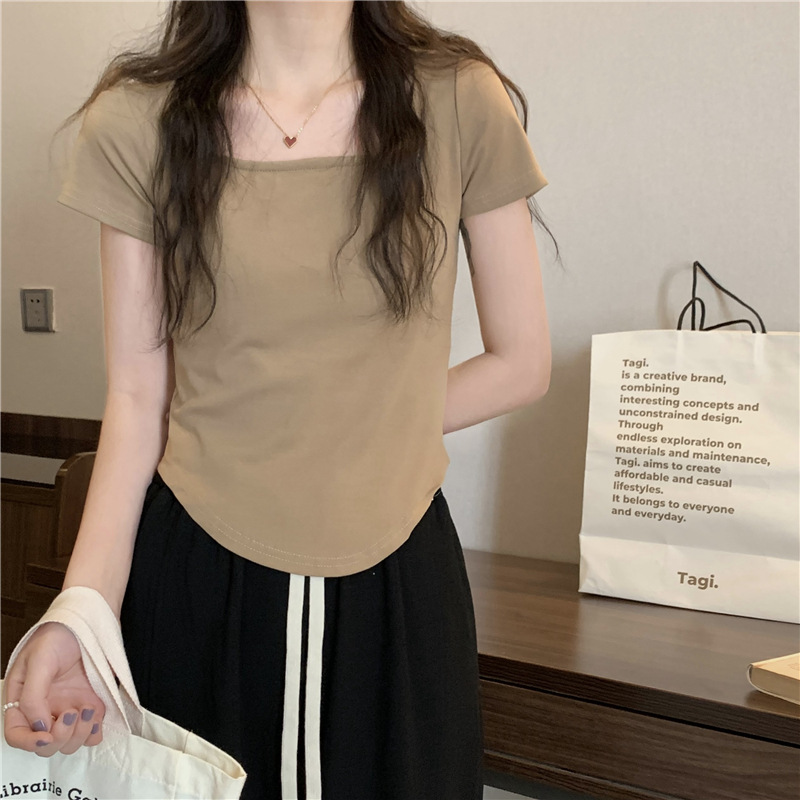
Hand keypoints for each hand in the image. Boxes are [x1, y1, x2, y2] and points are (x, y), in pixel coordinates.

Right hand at [3, 620, 105, 755]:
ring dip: (79, 734)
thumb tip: (38, 725)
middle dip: (59, 737)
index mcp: (23, 700)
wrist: (90, 619)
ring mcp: (69, 708)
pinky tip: (96, 711)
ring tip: (86, 708)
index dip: (29, 743)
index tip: (47, 737)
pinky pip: (93, 732)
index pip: (17, 735)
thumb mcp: (39, 660)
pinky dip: (95, 731)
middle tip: (70, 714)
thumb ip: (33, 695)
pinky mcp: (91, 705)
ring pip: (69, 742)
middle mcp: (45, 709)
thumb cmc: (58, 634)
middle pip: (46, 744)